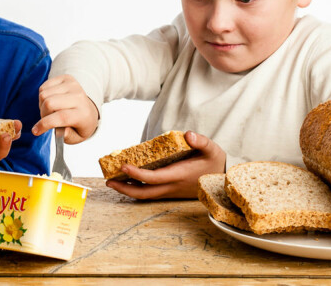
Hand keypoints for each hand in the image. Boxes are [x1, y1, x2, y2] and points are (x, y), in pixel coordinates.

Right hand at [32, 75, 98, 143]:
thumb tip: (58, 130)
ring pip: (44, 94)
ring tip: (50, 110)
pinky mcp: (66, 78)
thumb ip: (67, 136)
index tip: (36, 131)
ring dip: (42, 105)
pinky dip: (42, 96)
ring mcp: (73, 85)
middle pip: (49, 103)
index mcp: (83, 114)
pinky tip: (50, 101)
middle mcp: (79, 97)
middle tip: (46, 119)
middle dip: (43, 114)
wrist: (89, 109)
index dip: (45, 124)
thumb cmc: (80, 124)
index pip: (61, 117)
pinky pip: (44, 86)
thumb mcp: (77, 137)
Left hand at [106, 131, 226, 199]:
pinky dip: (137, 189)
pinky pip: (150, 192)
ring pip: (146, 195)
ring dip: (128, 190)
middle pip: (144, 193)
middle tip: (108, 182)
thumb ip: (201, 141)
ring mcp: (171, 190)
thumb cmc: (215, 162)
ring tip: (113, 182)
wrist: (222, 180)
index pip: (154, 178)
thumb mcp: (212, 149)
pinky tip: (128, 181)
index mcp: (179, 175)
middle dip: (125, 189)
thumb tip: (188, 135)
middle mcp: (172, 186)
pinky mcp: (170, 191)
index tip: (123, 166)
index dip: (137, 174)